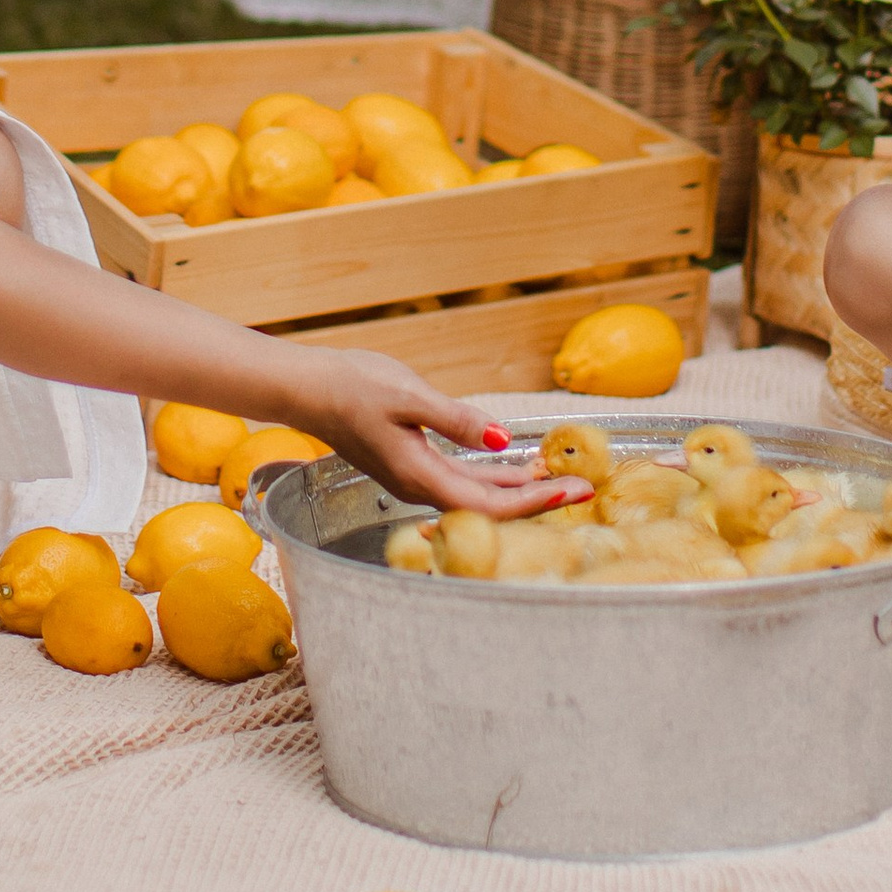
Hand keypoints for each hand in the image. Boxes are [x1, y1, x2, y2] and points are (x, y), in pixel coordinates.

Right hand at [288, 352, 591, 516]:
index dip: (535, 501)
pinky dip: (493, 476)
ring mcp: (414, 478)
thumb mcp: (409, 395)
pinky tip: (515, 465)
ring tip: (557, 479)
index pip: (490, 503)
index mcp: (421, 476)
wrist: (308, 388)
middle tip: (583, 488)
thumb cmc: (353, 386)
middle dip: (538, 498)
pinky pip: (462, 480)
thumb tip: (503, 440)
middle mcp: (419, 486)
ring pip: (476, 494)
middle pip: (488, 506)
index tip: (574, 492)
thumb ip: (457, 420)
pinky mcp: (411, 464)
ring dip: (517, 489)